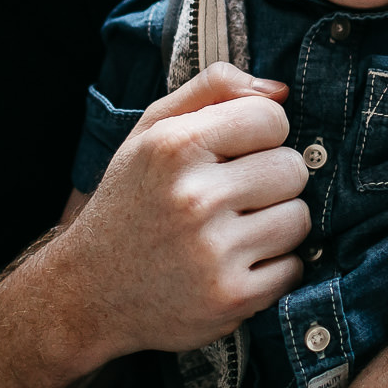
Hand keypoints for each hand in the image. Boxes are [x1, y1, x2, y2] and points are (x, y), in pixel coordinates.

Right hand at [60, 62, 310, 358]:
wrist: (88, 292)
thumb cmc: (130, 199)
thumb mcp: (151, 130)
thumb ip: (213, 89)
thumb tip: (281, 91)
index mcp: (175, 147)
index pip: (272, 118)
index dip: (261, 134)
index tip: (238, 152)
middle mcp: (195, 198)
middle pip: (293, 168)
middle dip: (272, 179)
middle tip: (236, 195)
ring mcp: (213, 252)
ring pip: (299, 218)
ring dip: (277, 224)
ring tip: (236, 230)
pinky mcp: (231, 298)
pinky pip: (294, 268)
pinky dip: (273, 268)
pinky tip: (236, 264)